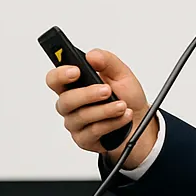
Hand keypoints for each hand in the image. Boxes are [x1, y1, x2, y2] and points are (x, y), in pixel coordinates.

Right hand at [45, 49, 153, 168]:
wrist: (140, 120)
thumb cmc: (127, 96)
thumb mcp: (122, 74)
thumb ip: (107, 61)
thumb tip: (92, 55)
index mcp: (74, 85)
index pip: (55, 79)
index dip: (60, 75)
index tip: (76, 71)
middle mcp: (71, 105)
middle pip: (65, 101)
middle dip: (87, 95)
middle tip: (106, 90)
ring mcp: (76, 123)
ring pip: (81, 117)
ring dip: (105, 110)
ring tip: (122, 105)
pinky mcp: (85, 139)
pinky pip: (94, 132)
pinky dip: (112, 123)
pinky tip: (124, 117)